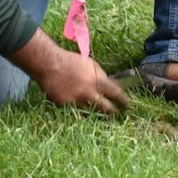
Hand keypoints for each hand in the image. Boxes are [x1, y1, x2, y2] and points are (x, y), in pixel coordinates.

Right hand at [8, 29, 129, 115]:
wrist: (49, 64)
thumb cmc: (72, 61)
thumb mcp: (91, 65)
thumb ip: (101, 77)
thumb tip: (112, 86)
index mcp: (97, 81)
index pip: (116, 94)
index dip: (123, 101)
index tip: (127, 105)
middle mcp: (88, 93)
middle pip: (106, 109)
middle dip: (114, 113)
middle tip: (118, 115)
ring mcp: (76, 101)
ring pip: (91, 113)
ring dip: (98, 114)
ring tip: (103, 116)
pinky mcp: (65, 106)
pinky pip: (76, 111)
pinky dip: (80, 111)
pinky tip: (83, 112)